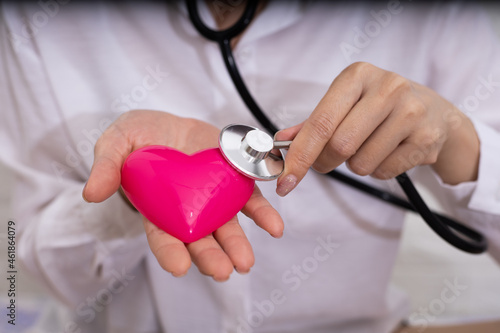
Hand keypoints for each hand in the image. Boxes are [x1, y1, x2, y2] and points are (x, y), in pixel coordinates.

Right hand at [83, 110, 283, 280]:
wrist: (170, 122)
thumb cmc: (140, 137)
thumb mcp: (117, 142)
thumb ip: (107, 166)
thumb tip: (91, 193)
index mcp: (157, 208)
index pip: (162, 236)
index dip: (169, 253)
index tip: (178, 267)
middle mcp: (187, 210)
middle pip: (199, 239)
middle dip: (210, 256)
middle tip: (222, 271)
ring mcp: (212, 198)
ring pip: (226, 226)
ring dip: (238, 244)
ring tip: (246, 262)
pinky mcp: (233, 181)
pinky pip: (250, 199)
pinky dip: (262, 214)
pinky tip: (274, 227)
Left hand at [275, 62, 478, 195]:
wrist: (436, 113)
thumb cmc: (380, 108)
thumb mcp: (346, 104)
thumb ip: (312, 124)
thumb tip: (282, 143)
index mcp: (357, 76)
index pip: (320, 122)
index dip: (300, 156)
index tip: (285, 180)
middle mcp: (387, 88)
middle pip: (339, 146)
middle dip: (325, 162)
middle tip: (327, 162)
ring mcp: (411, 112)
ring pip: (361, 163)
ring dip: (355, 165)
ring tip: (369, 146)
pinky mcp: (427, 138)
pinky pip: (383, 172)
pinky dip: (378, 170)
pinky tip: (389, 152)